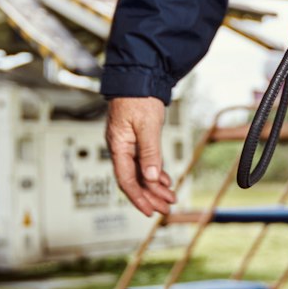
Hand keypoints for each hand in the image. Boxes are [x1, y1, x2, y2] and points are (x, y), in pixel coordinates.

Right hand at [107, 96, 175, 217]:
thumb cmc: (138, 97)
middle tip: (166, 209)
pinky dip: (155, 172)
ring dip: (154, 186)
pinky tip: (164, 180)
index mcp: (118, 145)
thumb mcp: (147, 126)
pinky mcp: (134, 139)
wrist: (138, 77)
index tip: (150, 211)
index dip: (138, 197)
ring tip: (170, 197)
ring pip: (140, 172)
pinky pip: (143, 162)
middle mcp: (120, 147)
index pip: (126, 179)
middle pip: (133, 179)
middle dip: (150, 196)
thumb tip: (151, 178)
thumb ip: (149, 153)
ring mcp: (127, 144)